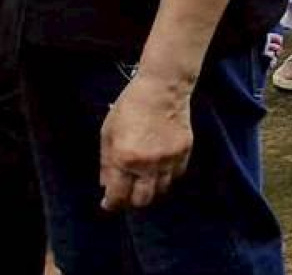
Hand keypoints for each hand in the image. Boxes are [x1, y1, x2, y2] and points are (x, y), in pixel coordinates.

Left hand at [98, 74, 194, 211]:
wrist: (162, 88)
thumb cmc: (129, 108)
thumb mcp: (108, 134)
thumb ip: (106, 163)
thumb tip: (106, 185)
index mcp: (124, 159)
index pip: (118, 195)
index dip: (111, 203)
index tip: (108, 203)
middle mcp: (148, 164)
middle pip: (142, 200)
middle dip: (132, 200)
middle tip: (127, 193)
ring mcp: (169, 159)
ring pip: (161, 190)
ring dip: (150, 189)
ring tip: (143, 181)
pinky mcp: (185, 152)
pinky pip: (176, 175)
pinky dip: (167, 176)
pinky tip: (159, 168)